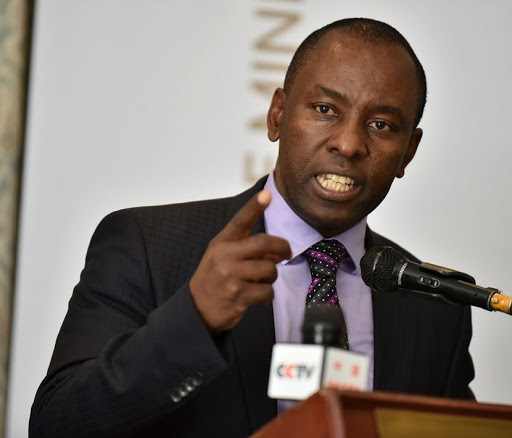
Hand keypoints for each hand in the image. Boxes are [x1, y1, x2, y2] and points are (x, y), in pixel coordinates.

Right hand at [189, 190, 291, 332]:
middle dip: (282, 248)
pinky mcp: (238, 295)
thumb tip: (278, 249)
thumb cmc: (214, 279)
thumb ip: (245, 248)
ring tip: (261, 281)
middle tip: (286, 253)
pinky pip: (267, 291)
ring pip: (269, 269)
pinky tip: (258, 296)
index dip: (254, 207)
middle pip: (264, 243)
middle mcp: (225, 256)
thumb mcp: (221, 256)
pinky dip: (267, 295)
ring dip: (272, 276)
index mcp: (222, 243)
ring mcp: (231, 275)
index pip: (240, 221)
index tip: (267, 195)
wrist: (197, 309)